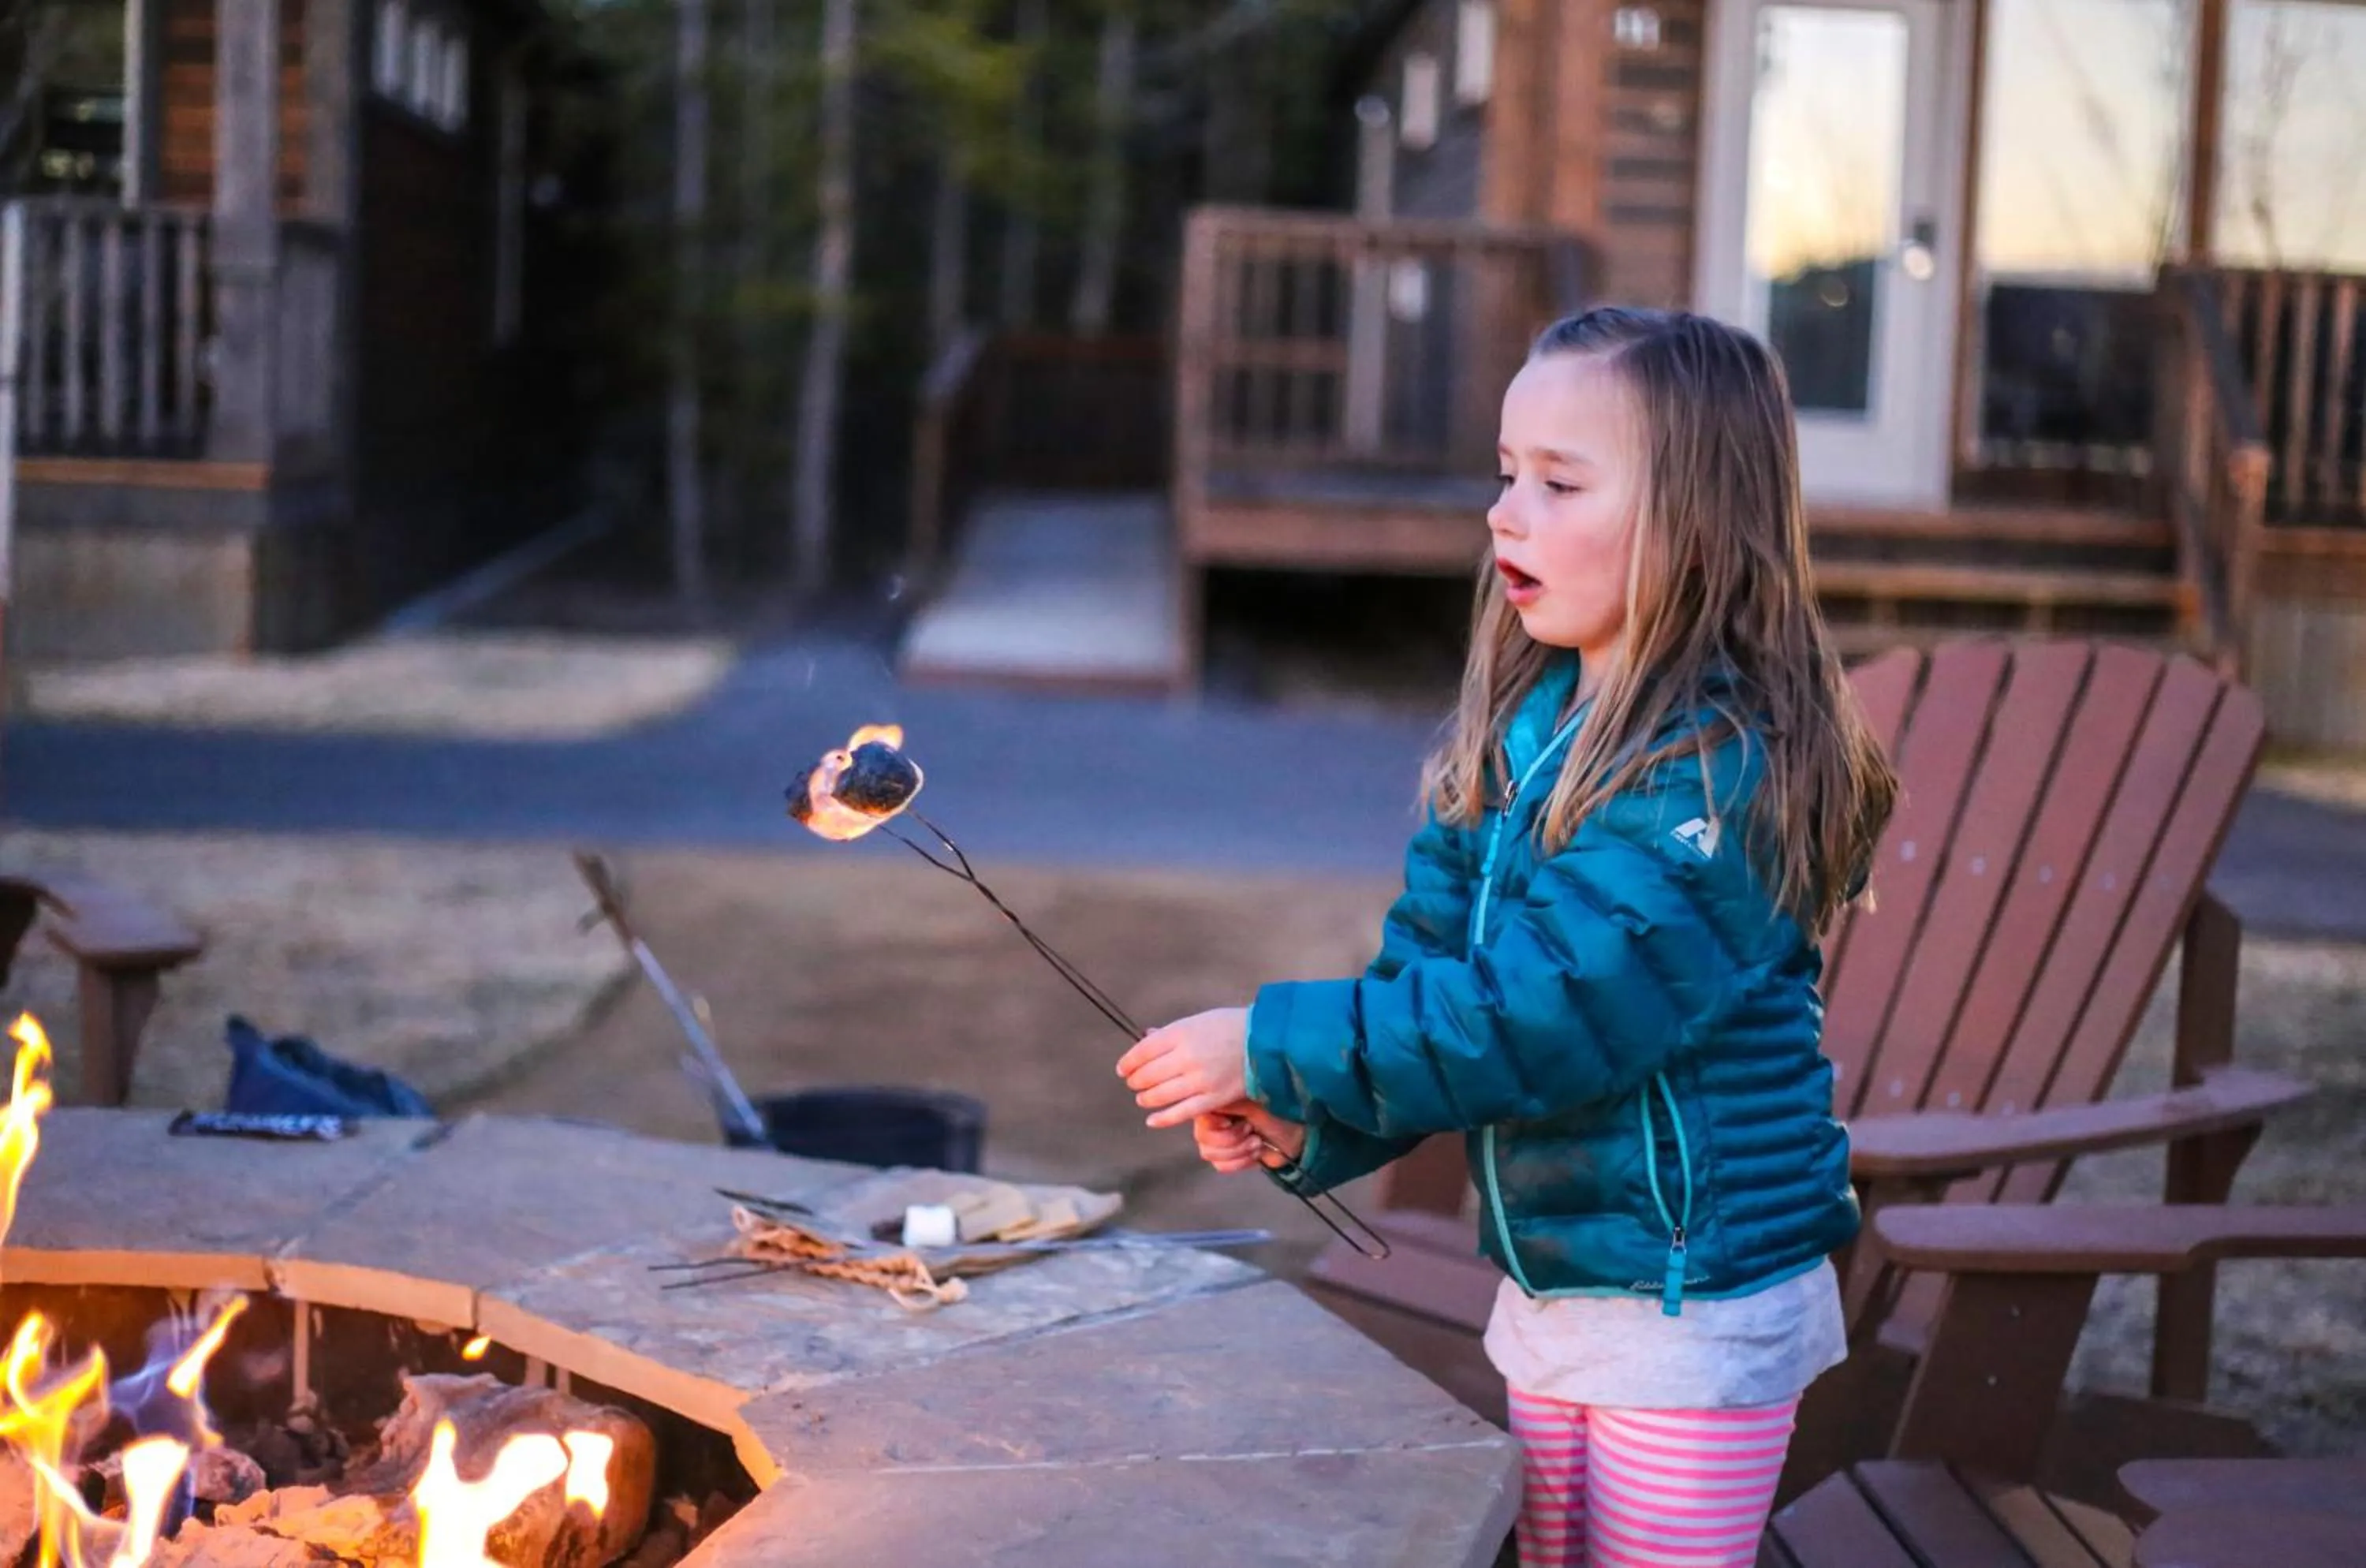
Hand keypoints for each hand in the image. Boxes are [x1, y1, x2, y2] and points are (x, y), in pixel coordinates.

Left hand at [1117, 1006, 1248, 1127]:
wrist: (1267, 1043)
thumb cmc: (1231, 1027)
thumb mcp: (1198, 1021)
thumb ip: (1170, 1033)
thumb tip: (1144, 1039)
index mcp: (1182, 1033)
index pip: (1142, 1051)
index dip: (1128, 1062)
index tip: (1123, 1069)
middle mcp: (1188, 1056)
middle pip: (1148, 1074)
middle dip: (1135, 1081)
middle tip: (1133, 1083)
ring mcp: (1200, 1080)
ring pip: (1160, 1095)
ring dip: (1146, 1098)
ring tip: (1143, 1098)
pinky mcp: (1213, 1098)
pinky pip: (1181, 1113)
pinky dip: (1163, 1119)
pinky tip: (1152, 1120)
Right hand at [1194, 1101, 1306, 1173]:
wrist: (1296, 1138)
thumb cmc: (1278, 1114)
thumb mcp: (1254, 1103)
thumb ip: (1230, 1102)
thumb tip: (1210, 1103)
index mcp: (1220, 1102)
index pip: (1199, 1114)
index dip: (1211, 1123)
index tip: (1228, 1123)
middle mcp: (1215, 1120)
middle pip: (1202, 1136)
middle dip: (1230, 1139)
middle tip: (1250, 1131)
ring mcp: (1219, 1140)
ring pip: (1209, 1153)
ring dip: (1237, 1151)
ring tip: (1256, 1143)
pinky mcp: (1228, 1158)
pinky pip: (1220, 1165)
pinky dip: (1240, 1162)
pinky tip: (1255, 1154)